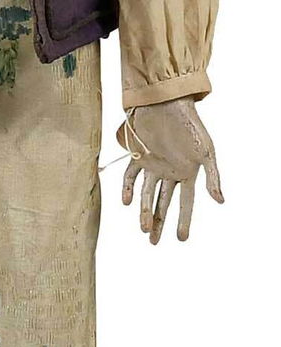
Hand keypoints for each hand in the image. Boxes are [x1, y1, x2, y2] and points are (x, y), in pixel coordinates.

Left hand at [117, 98, 222, 244]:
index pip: (185, 203)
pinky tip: (126, 202)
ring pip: (147, 194)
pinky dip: (127, 188)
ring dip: (144, 211)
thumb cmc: (191, 126)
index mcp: (187, 173)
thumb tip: (220, 201)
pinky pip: (130, 176)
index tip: (181, 238)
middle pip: (163, 203)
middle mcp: (169, 171)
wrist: (167, 104)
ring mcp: (152, 164)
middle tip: (154, 242)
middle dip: (159, 223)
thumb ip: (212, 177)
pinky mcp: (137, 155)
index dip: (183, 221)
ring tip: (143, 229)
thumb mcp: (206, 153)